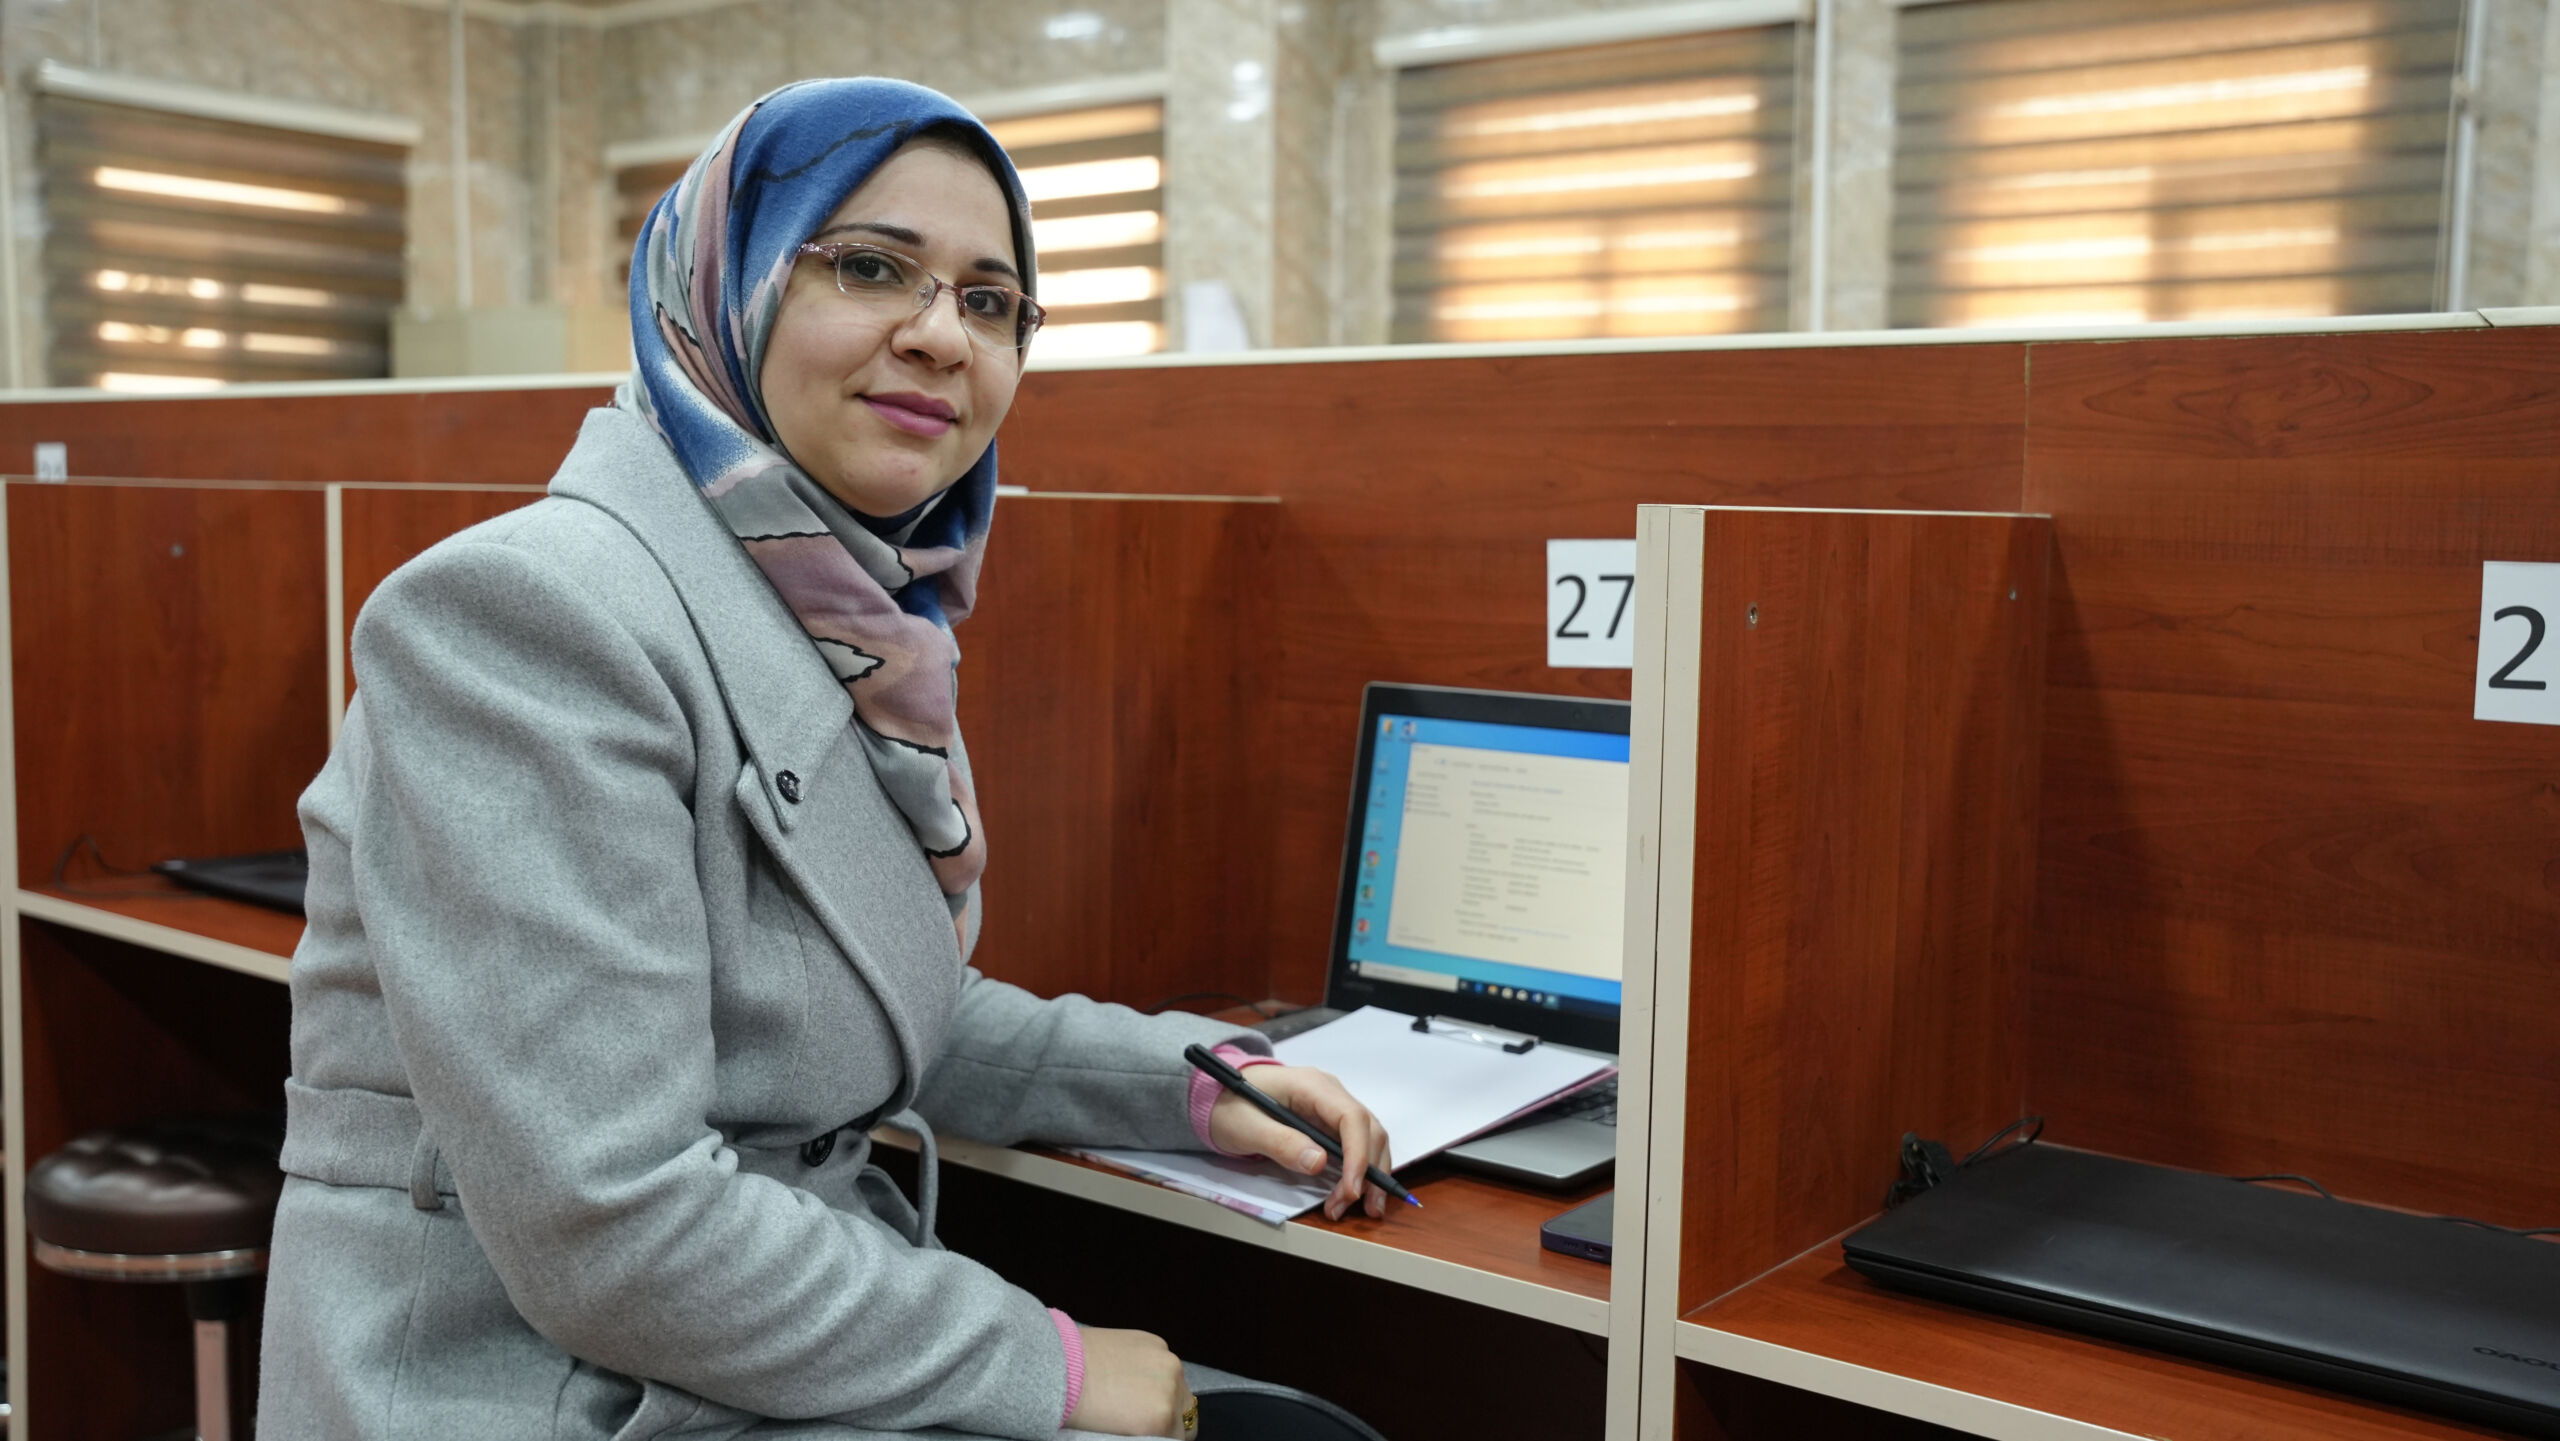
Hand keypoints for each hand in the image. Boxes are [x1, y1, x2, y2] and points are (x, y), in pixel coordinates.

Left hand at [1065, 1326, 1193, 1436]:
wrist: (1058, 1367)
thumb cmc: (1079, 1409)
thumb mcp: (1119, 1435)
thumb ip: (1147, 1434)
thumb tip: (1156, 1430)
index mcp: (1161, 1419)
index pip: (1180, 1437)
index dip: (1163, 1437)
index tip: (1150, 1434)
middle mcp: (1171, 1388)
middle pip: (1186, 1412)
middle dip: (1169, 1416)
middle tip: (1142, 1417)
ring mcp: (1166, 1360)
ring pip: (1179, 1385)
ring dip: (1165, 1391)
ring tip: (1134, 1392)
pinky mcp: (1156, 1341)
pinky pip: (1165, 1363)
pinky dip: (1154, 1370)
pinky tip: (1128, 1372)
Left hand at [1208, 1064, 1395, 1220]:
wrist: (1218, 1095)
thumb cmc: (1228, 1105)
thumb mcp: (1245, 1126)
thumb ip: (1280, 1142)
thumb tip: (1318, 1162)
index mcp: (1311, 1085)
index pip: (1351, 1117)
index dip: (1358, 1154)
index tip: (1351, 1189)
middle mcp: (1329, 1092)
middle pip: (1368, 1129)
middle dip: (1369, 1170)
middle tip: (1356, 1206)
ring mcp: (1331, 1106)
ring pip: (1369, 1138)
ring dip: (1369, 1173)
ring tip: (1356, 1206)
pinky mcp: (1328, 1122)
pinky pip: (1355, 1144)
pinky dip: (1359, 1170)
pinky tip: (1350, 1193)